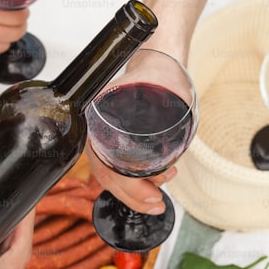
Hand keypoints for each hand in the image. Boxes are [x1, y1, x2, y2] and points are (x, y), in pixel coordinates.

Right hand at [85, 40, 183, 214]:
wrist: (156, 64)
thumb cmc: (159, 75)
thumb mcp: (168, 94)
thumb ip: (169, 119)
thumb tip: (173, 156)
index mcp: (100, 119)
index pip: (107, 167)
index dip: (129, 188)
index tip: (153, 197)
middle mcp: (96, 130)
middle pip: (108, 177)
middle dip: (134, 196)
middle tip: (157, 204)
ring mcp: (102, 136)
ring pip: (111, 176)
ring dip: (135, 192)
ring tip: (160, 194)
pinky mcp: (112, 141)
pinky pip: (115, 168)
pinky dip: (132, 183)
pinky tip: (152, 185)